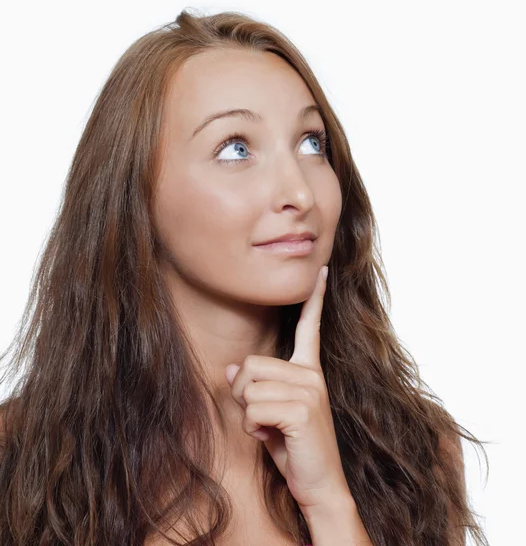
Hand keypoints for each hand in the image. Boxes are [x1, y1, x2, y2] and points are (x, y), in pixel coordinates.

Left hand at [225, 265, 351, 509]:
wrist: (319, 485)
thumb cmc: (294, 448)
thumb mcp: (269, 415)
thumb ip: (254, 388)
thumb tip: (231, 366)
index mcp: (308, 371)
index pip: (310, 327)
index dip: (315, 299)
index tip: (322, 271)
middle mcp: (311, 374)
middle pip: (249, 365)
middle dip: (242, 394)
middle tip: (261, 417)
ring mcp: (309, 389)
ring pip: (248, 388)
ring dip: (249, 415)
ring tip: (270, 430)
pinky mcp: (302, 408)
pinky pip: (254, 409)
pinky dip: (254, 429)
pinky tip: (273, 439)